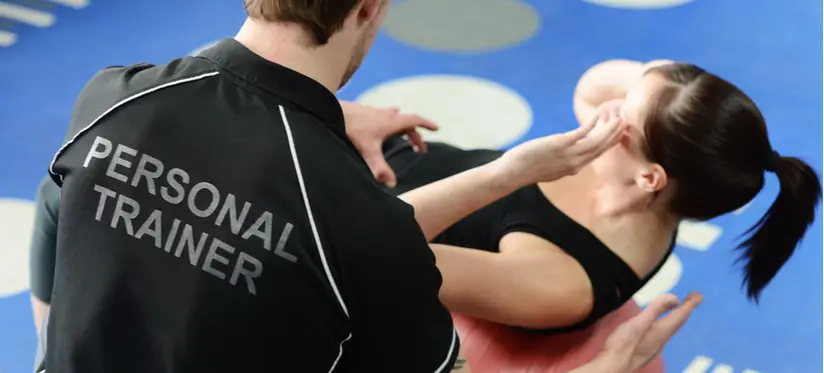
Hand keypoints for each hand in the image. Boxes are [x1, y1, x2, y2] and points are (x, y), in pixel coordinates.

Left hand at [341, 101, 438, 187]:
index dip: (427, 124)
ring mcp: (375, 112)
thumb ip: (380, 167)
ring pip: (394, 118)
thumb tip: (391, 184)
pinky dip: (388, 125)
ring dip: (402, 128)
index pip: (414, 120)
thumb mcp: (368, 150)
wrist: (331, 111)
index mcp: (391, 122)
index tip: (437, 129)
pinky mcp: (365, 112)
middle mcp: (385, 114)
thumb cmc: (351, 128)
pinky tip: (379, 131)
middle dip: (415, 135)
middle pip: (406, 123)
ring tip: (403, 136)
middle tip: (420, 150)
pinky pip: (383, 117)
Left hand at [495, 104, 625, 187]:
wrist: (514, 173)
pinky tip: (598, 117)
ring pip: (596, 142)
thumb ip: (561, 161)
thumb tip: (564, 153)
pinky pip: (582, 134)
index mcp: (573, 168)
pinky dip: (592, 125)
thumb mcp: (549, 168)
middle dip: (614, 136)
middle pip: (600, 149)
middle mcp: (575, 164)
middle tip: (625, 124)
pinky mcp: (560, 145)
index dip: (608, 144)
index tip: (618, 135)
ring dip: (608, 130)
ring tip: (618, 119)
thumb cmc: (527, 169)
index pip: (596, 155)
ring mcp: (569, 155)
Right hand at [596, 293, 703, 372]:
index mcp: (661, 331)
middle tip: (694, 298)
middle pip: (678, 322)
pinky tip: (660, 326)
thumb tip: (674, 298)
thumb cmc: (623, 346)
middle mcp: (661, 340)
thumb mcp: (638, 323)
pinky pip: (663, 333)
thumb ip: (655, 310)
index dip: (690, 304)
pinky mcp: (646, 350)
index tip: (698, 295)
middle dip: (686, 309)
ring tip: (680, 309)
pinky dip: (667, 324)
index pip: (680, 315)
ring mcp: (654, 347)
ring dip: (677, 316)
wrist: (613, 368)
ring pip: (670, 328)